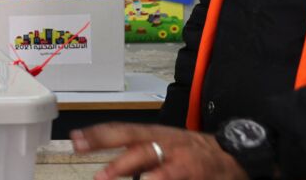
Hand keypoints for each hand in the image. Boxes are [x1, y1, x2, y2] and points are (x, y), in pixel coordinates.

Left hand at [71, 122, 248, 179]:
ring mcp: (177, 155)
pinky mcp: (192, 170)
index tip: (75, 139)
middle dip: (105, 143)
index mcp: (152, 133)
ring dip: (126, 165)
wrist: (230, 154)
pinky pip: (172, 174)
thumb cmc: (188, 152)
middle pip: (130, 138)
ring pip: (149, 155)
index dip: (96, 134)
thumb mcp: (159, 147)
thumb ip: (133, 156)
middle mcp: (162, 140)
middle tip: (82, 149)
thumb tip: (104, 160)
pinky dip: (159, 177)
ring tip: (107, 174)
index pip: (119, 130)